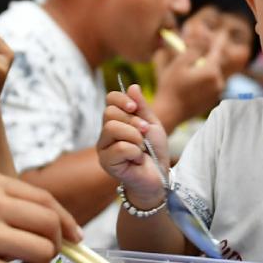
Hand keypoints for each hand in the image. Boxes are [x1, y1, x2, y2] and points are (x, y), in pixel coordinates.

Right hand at [97, 84, 169, 207]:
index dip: (122, 99)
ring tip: (141, 148)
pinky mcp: (106, 163)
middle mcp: (105, 134)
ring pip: (112, 128)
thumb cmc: (154, 152)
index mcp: (116, 121)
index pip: (110, 99)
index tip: (135, 108)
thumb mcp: (152, 124)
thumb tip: (132, 86)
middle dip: (132, 122)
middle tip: (144, 134)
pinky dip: (134, 152)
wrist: (159, 177)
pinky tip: (137, 160)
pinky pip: (120, 147)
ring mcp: (103, 149)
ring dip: (134, 137)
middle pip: (109, 113)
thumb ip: (142, 107)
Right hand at [152, 39, 225, 128]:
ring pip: (211, 73)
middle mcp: (219, 82)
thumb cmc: (171, 87)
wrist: (169, 114)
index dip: (220, 39)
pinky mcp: (212, 100)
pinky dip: (202, 80)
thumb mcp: (179, 63)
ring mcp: (217, 92)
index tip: (224, 32)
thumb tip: (205, 41)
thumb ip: (195, 49)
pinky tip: (188, 84)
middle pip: (213, 62)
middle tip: (191, 52)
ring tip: (186, 71)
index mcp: (212, 71)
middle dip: (204, 55)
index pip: (218, 50)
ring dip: (202, 68)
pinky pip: (209, 84)